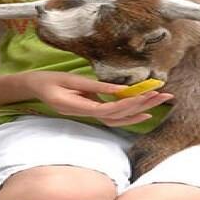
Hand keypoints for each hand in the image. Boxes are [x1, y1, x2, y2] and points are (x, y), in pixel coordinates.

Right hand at [21, 71, 172, 126]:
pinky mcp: (93, 111)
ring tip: (160, 100)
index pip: (107, 110)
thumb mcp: (70, 80)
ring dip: (140, 110)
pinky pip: (114, 117)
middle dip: (142, 105)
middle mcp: (85, 114)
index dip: (127, 104)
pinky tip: (145, 109)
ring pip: (118, 119)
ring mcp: (89, 115)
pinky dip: (130, 114)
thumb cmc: (50, 81)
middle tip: (164, 95)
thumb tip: (119, 89)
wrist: (36, 88)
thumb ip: (94, 86)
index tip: (145, 96)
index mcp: (77, 107)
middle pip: (118, 116)